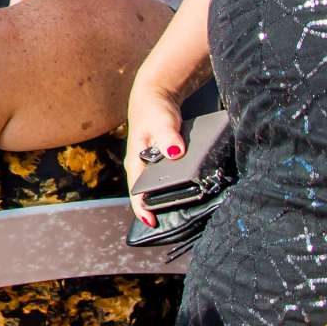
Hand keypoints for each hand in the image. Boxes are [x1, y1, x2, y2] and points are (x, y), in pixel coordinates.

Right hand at [123, 83, 186, 227]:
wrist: (155, 99)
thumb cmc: (154, 111)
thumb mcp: (161, 122)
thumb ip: (168, 136)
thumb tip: (174, 152)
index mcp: (135, 161)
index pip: (135, 190)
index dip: (142, 208)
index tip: (153, 223)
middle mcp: (141, 168)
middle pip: (146, 195)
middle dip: (157, 211)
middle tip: (174, 226)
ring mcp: (151, 167)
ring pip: (157, 190)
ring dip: (167, 202)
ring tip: (185, 217)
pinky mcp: (162, 164)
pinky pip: (167, 182)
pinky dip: (176, 191)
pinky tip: (191, 196)